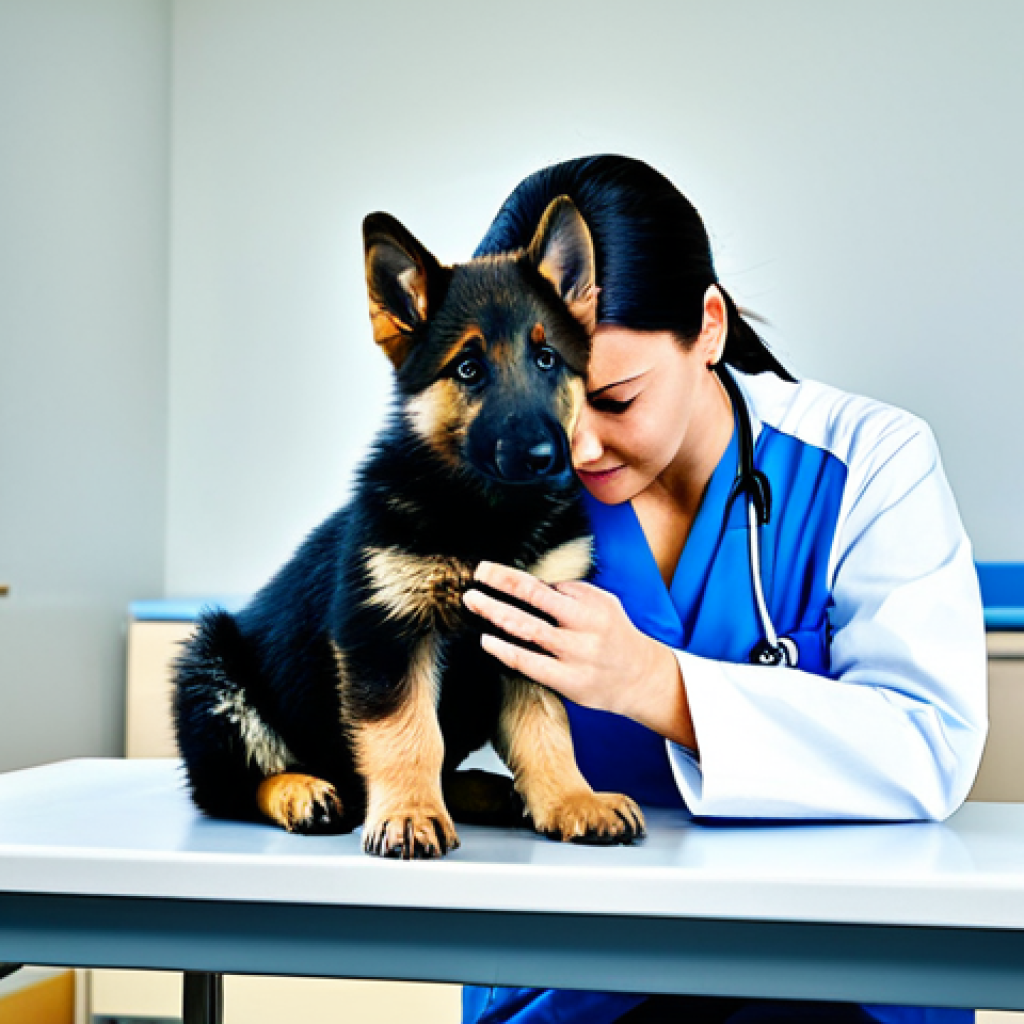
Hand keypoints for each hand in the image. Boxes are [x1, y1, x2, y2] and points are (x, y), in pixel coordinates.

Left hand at [462, 561, 696, 749]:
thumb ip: (572, 592)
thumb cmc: (614, 635)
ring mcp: (576, 656)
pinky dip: (506, 651)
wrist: (641, 677)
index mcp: (591, 605)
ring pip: (529, 631)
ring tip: (475, 603)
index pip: (542, 585)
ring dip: (497, 614)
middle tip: (474, 582)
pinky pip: (530, 664)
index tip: (486, 570)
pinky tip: (488, 641)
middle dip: (500, 588)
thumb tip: (533, 582)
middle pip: (535, 601)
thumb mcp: (602, 603)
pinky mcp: (569, 682)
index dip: (510, 576)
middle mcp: (584, 628)